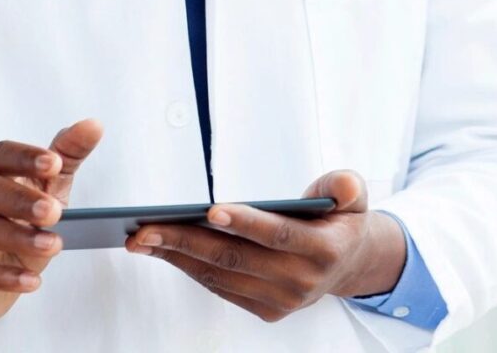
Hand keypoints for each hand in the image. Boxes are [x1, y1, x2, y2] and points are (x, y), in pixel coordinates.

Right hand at [0, 118, 103, 324]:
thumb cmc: (20, 221)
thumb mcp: (48, 188)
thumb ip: (68, 157)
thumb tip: (93, 125)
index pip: (0, 155)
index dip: (25, 156)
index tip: (55, 164)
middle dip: (21, 198)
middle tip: (56, 212)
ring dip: (16, 236)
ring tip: (53, 245)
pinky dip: (4, 276)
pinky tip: (32, 280)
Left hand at [125, 170, 405, 322]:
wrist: (348, 263)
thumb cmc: (340, 219)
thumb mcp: (353, 195)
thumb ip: (347, 186)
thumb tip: (343, 188)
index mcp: (325, 249)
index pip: (279, 235)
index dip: (246, 222)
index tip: (210, 209)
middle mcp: (302, 281)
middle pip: (237, 258)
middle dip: (187, 241)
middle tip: (147, 228)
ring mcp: (283, 301)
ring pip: (222, 276)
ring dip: (178, 257)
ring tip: (143, 237)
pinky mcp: (267, 311)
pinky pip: (221, 288)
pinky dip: (191, 269)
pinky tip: (166, 250)